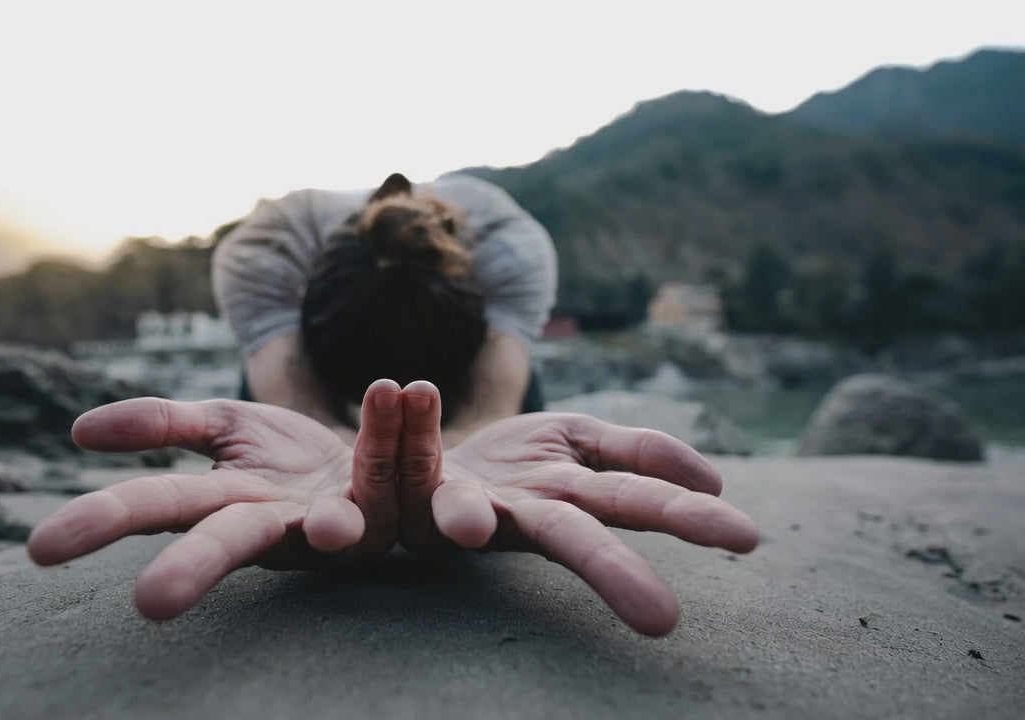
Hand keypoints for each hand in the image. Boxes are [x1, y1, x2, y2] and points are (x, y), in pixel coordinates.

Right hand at [27, 380, 408, 619]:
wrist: (374, 458)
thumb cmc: (287, 457)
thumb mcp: (223, 427)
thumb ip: (162, 424)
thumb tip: (79, 432)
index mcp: (225, 505)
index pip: (153, 508)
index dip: (102, 524)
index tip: (41, 550)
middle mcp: (277, 526)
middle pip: (226, 546)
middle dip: (192, 570)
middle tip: (150, 603)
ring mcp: (338, 522)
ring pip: (334, 529)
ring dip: (336, 522)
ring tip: (338, 525)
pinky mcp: (395, 503)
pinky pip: (400, 474)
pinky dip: (396, 432)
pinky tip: (398, 393)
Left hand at [392, 381, 759, 635]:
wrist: (437, 455)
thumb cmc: (522, 464)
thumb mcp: (584, 443)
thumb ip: (640, 453)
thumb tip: (711, 479)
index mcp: (572, 496)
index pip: (637, 501)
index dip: (688, 518)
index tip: (747, 538)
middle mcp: (519, 512)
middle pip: (569, 539)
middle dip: (611, 571)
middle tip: (661, 617)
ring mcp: (459, 502)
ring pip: (464, 515)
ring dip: (462, 515)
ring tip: (462, 522)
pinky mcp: (405, 487)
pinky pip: (396, 466)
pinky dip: (400, 432)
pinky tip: (404, 401)